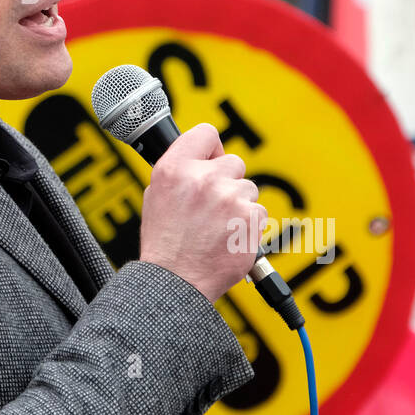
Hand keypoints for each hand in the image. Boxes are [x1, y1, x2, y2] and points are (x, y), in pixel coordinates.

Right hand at [138, 123, 267, 302]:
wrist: (177, 280)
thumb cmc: (164, 243)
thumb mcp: (155, 196)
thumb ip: (179, 171)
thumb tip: (203, 158)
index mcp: (174, 168)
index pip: (206, 133)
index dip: (211, 147)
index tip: (212, 158)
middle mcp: (202, 178)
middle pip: (233, 162)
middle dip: (226, 181)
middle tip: (213, 206)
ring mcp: (229, 198)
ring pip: (248, 189)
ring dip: (238, 205)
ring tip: (218, 228)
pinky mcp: (250, 218)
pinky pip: (259, 212)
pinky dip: (249, 225)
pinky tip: (229, 238)